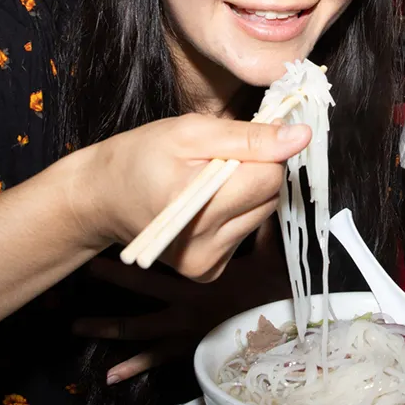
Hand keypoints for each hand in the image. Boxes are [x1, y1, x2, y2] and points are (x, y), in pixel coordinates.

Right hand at [71, 114, 309, 281]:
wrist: (103, 198)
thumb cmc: (141, 157)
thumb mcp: (191, 132)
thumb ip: (250, 137)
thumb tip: (301, 137)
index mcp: (199, 209)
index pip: (269, 176)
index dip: (262, 150)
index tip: (238, 141)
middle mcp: (206, 247)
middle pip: (270, 197)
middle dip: (255, 171)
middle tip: (217, 160)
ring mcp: (207, 265)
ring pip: (263, 214)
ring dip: (247, 192)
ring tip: (209, 182)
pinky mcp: (209, 272)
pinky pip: (246, 232)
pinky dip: (236, 213)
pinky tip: (208, 204)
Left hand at [72, 224, 286, 383]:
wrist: (281, 341)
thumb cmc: (274, 299)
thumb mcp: (271, 260)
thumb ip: (263, 232)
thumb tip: (267, 198)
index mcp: (201, 278)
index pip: (165, 255)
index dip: (144, 242)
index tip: (118, 230)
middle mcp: (184, 303)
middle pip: (141, 288)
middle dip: (113, 277)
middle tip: (86, 268)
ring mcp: (182, 331)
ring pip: (137, 328)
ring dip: (106, 328)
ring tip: (77, 327)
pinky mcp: (186, 352)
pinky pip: (156, 361)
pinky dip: (133, 367)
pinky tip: (111, 375)